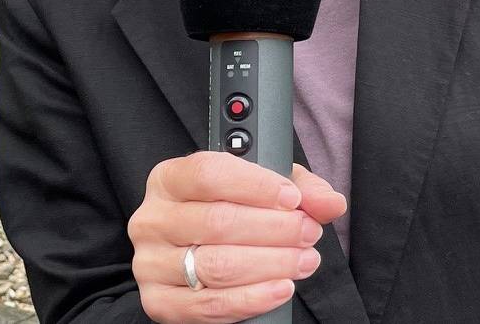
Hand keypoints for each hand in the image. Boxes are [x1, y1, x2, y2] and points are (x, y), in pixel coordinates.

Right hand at [128, 153, 347, 323]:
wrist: (198, 255)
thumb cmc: (232, 212)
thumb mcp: (265, 189)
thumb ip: (301, 189)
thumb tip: (330, 203)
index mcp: (170, 179)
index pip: (208, 174)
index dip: (256, 186)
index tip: (292, 198)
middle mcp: (153, 219)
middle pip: (217, 222)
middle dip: (274, 229)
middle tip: (308, 232)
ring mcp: (149, 263)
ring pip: (215, 265)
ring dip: (270, 264)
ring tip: (304, 260)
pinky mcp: (157, 302)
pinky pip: (208, 305)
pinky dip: (251, 299)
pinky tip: (281, 288)